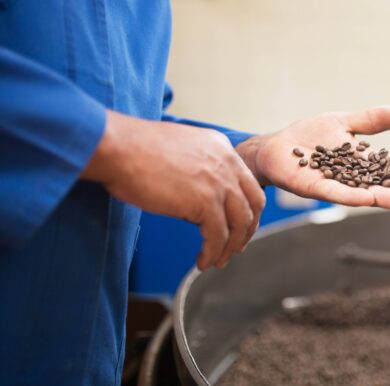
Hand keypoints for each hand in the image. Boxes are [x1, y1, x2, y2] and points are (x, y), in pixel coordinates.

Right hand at [82, 110, 265, 269]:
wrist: (117, 147)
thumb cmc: (133, 149)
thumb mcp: (180, 151)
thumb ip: (197, 170)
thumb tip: (198, 201)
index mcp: (221, 147)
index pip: (247, 181)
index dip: (246, 207)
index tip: (239, 225)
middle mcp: (226, 162)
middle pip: (253, 202)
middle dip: (248, 228)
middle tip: (236, 247)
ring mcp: (218, 181)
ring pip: (239, 222)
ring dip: (231, 246)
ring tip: (217, 260)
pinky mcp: (205, 201)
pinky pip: (218, 236)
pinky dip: (212, 253)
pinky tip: (202, 262)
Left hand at [236, 106, 389, 208]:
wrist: (277, 145)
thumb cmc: (310, 135)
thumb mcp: (343, 123)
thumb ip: (369, 121)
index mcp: (360, 162)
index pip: (389, 171)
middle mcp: (350, 177)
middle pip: (380, 186)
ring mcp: (333, 183)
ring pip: (361, 192)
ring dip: (381, 198)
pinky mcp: (313, 186)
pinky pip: (334, 193)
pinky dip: (350, 196)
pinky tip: (366, 199)